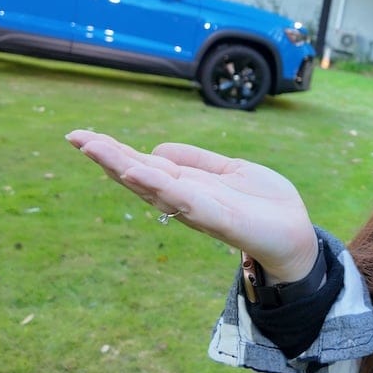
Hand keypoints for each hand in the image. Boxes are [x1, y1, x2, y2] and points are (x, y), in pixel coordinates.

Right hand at [65, 130, 318, 282]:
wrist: (296, 236)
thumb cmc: (265, 205)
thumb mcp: (230, 170)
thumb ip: (197, 160)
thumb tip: (156, 148)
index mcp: (187, 185)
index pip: (144, 165)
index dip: (114, 151)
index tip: (82, 136)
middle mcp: (185, 199)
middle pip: (139, 175)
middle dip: (108, 157)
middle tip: (75, 137)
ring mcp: (199, 210)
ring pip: (154, 187)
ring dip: (124, 168)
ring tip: (96, 149)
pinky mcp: (220, 219)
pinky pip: (185, 201)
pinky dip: (161, 186)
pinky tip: (139, 171)